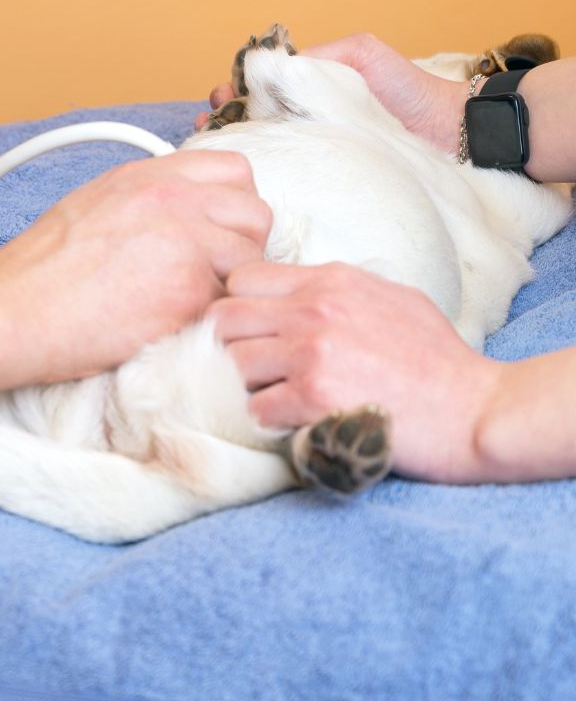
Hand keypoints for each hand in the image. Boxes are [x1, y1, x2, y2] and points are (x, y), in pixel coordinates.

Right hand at [0, 150, 272, 386]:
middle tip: (210, 274)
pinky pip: (227, 303)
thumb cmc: (40, 271)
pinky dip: (209, 319)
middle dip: (243, 247)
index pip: (234, 170)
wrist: (12, 311)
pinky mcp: (188, 291)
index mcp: (147, 175)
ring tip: (187, 304)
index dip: (234, 206)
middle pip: (256, 213)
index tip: (218, 233)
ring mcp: (184, 242)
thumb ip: (146, 200)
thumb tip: (184, 215)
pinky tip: (172, 325)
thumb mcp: (94, 205)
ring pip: (252, 262)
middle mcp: (172, 199)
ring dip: (230, 286)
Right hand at [196, 32, 467, 153]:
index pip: (256, 89)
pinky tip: (242, 175)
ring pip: (261, 148)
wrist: (451, 133)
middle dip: (222, 120)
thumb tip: (269, 67)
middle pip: (249, 120)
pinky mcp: (324, 178)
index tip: (220, 97)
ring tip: (213, 146)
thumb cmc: (409, 89)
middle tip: (208, 125)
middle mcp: (302, 121)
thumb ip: (317, 56)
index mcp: (306, 89)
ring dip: (232, 146)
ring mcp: (312, 151)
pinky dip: (261, 172)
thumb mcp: (360, 54)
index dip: (232, 92)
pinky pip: (287, 173)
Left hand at [208, 261, 497, 481]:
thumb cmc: (437, 359)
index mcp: (330, 281)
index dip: (239, 306)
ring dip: (246, 387)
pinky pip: (256, 408)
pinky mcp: (315, 398)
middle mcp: (314, 310)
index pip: (242, 278)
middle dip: (228, 346)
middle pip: (223, 319)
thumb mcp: (390, 297)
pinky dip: (268, 421)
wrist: (476, 410)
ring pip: (232, 364)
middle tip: (250, 369)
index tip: (253, 331)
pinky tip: (292, 422)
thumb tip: (295, 291)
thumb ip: (336, 290)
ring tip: (274, 397)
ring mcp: (313, 353)